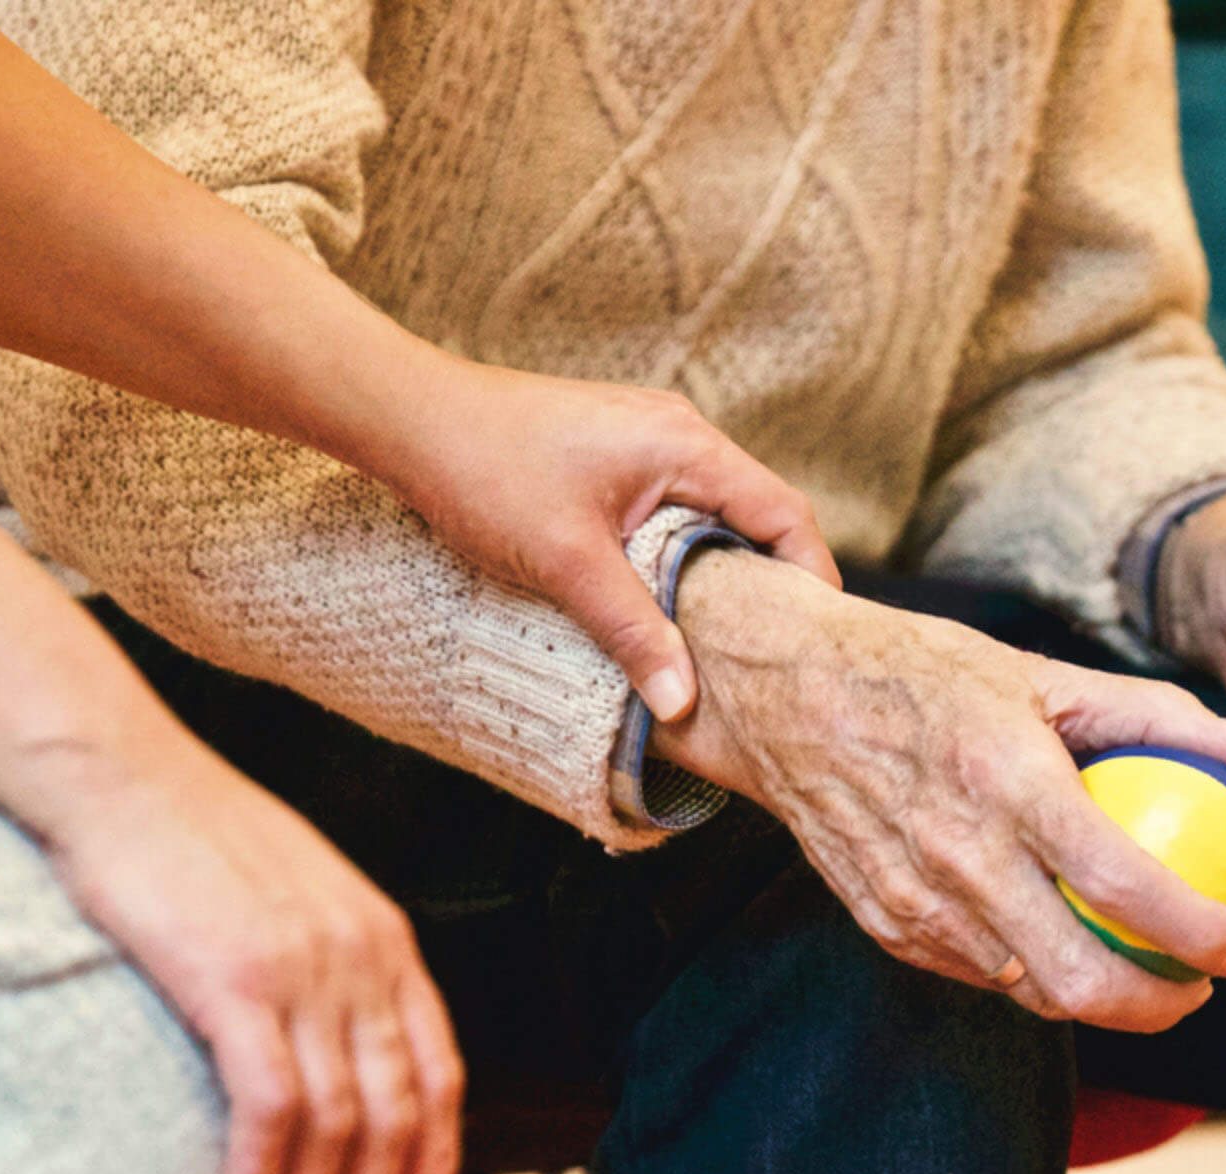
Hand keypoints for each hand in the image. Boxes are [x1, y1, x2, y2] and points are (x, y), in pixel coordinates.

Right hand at [38, 738, 463, 1173]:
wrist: (121, 776)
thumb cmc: (194, 834)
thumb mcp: (301, 893)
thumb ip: (335, 964)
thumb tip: (337, 1045)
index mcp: (384, 938)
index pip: (441, 1071)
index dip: (435, 1156)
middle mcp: (360, 957)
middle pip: (397, 1110)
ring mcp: (303, 969)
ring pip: (338, 1120)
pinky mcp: (235, 981)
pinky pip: (271, 1104)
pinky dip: (262, 1170)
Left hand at [387, 363, 841, 721]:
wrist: (409, 418)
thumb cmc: (485, 470)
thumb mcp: (567, 563)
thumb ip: (634, 632)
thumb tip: (684, 703)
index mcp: (687, 446)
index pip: (785, 513)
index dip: (811, 579)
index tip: (816, 641)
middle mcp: (679, 434)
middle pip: (758, 515)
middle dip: (771, 585)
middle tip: (775, 656)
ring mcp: (647, 441)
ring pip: (713, 515)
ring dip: (721, 573)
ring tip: (724, 642)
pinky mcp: (615, 456)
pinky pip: (675, 511)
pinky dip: (683, 556)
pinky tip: (664, 604)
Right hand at [651, 549, 1225, 1031]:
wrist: (784, 694)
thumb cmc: (922, 672)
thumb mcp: (1041, 672)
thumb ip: (1157, 715)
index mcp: (1009, 782)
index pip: (1124, 885)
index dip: (1202, 934)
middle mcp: (960, 856)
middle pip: (1080, 980)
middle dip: (1162, 1006)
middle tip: (1204, 983)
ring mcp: (917, 902)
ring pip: (1031, 992)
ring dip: (1102, 998)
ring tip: (1146, 970)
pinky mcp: (887, 925)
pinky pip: (980, 975)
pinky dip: (1034, 973)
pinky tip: (1064, 944)